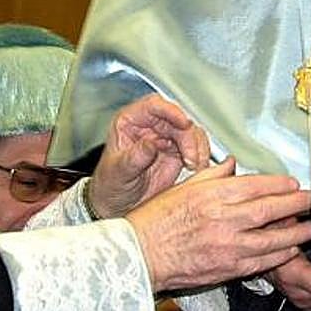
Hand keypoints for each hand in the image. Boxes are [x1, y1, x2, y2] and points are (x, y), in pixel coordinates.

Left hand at [89, 94, 209, 217]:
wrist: (117, 205)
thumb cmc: (110, 184)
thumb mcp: (118, 172)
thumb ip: (134, 158)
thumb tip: (149, 145)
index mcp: (129, 121)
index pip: (153, 105)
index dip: (171, 111)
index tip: (183, 123)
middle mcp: (149, 126)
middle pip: (177, 119)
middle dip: (189, 137)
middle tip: (191, 157)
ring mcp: (164, 138)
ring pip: (190, 131)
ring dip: (197, 147)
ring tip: (193, 166)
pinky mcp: (177, 152)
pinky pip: (195, 146)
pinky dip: (200, 156)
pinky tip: (195, 168)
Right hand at [126, 157, 310, 292]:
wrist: (141, 253)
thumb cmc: (156, 220)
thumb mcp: (183, 187)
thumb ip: (211, 174)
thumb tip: (231, 164)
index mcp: (212, 194)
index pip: (256, 185)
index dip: (279, 184)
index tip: (293, 183)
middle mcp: (223, 218)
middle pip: (270, 209)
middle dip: (296, 204)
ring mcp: (228, 245)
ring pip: (272, 238)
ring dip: (295, 232)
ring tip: (309, 226)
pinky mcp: (228, 267)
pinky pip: (262, 260)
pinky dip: (279, 254)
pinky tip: (288, 248)